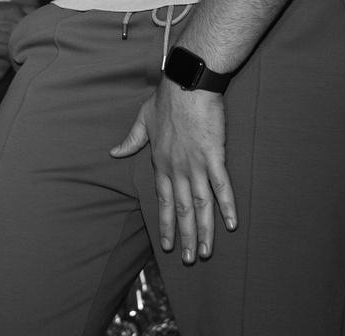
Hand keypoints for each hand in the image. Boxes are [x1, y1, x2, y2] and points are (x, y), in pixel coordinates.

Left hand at [112, 81, 237, 264]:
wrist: (186, 84)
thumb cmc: (165, 100)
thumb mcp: (142, 120)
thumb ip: (131, 141)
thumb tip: (113, 153)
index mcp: (160, 162)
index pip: (163, 201)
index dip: (165, 225)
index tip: (165, 245)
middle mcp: (176, 168)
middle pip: (182, 210)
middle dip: (185, 237)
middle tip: (189, 260)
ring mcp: (195, 163)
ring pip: (200, 204)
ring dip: (203, 230)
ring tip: (205, 252)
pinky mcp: (214, 155)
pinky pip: (221, 186)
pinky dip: (226, 206)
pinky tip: (231, 224)